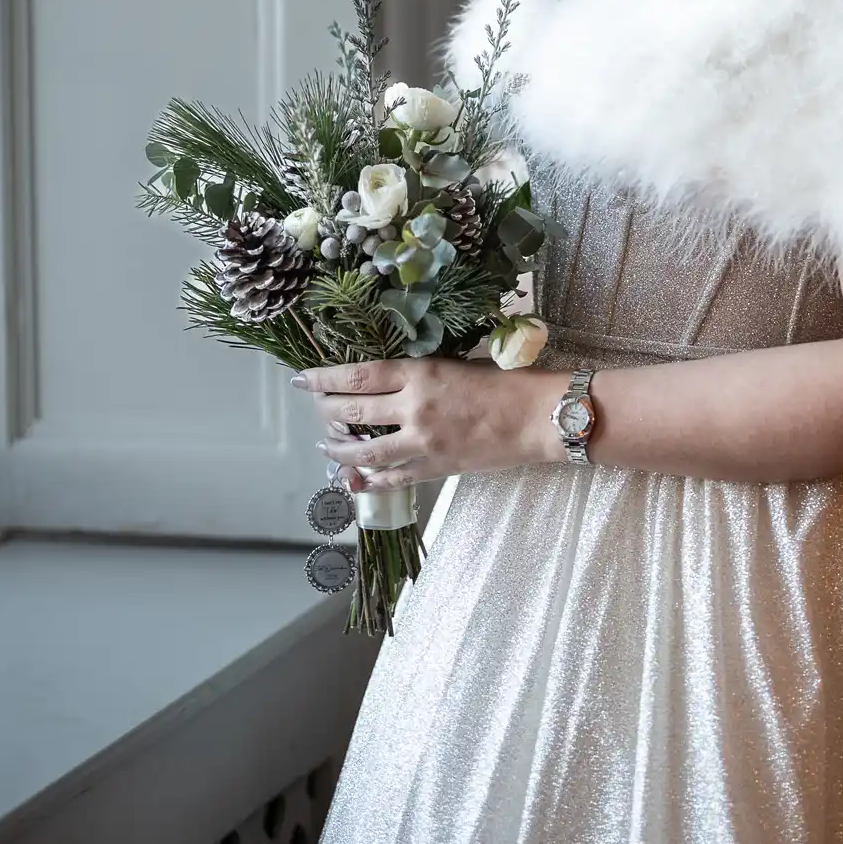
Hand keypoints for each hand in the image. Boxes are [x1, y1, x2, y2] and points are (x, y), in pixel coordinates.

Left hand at [292, 358, 567, 486]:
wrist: (539, 418)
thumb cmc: (507, 382)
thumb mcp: (457, 364)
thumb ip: (420, 374)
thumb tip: (386, 383)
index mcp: (420, 374)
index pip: (358, 376)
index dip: (324, 378)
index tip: (304, 380)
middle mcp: (414, 408)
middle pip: (352, 412)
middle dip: (326, 411)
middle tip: (316, 409)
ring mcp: (422, 442)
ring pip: (365, 452)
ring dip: (339, 451)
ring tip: (327, 447)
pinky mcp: (435, 468)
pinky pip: (393, 478)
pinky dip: (370, 480)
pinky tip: (357, 479)